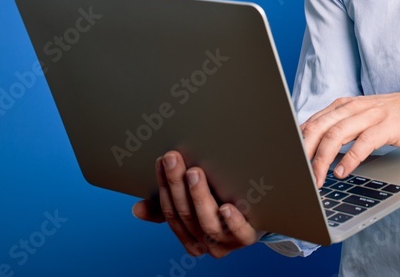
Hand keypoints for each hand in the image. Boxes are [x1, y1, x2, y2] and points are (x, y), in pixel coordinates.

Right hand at [132, 151, 263, 257]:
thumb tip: (137, 209)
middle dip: (176, 184)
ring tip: (195, 173)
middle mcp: (205, 241)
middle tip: (173, 158)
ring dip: (199, 197)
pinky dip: (232, 221)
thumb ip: (167, 206)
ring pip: (207, 223)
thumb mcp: (194, 204)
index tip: (162, 161)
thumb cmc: (223, 203)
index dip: (164, 186)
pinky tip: (226, 207)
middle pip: (185, 214)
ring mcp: (226, 241)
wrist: (263, 213)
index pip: (170, 211)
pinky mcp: (248, 238)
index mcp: (189, 234)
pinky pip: (238, 233)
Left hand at [300, 92, 399, 187]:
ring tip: (318, 178)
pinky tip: (342, 171)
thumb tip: (311, 150)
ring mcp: (370, 115)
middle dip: (306, 153)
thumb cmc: (388, 117)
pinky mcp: (386, 126)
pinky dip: (350, 159)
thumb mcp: (358, 119)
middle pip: (320, 128)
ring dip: (323, 159)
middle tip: (300, 175)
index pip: (312, 123)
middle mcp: (353, 107)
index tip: (290, 164)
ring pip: (337, 135)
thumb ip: (337, 129)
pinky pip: (364, 142)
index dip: (298, 144)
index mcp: (342, 106)